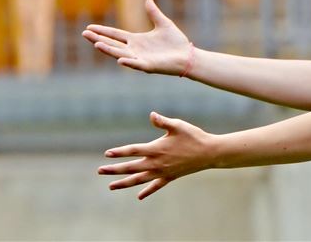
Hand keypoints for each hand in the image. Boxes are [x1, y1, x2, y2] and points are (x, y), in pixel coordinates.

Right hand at [82, 0, 192, 75]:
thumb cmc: (176, 42)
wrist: (189, 56)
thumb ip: (154, 13)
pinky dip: (128, 62)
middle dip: (98, 39)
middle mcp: (135, 50)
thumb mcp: (163, 23)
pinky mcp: (149, 66)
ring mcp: (140, 58)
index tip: (89, 27)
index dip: (102, 31)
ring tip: (96, 44)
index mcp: (136, 40)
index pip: (115, 35)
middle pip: (112, 43)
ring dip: (108, 50)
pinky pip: (137, 64)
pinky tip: (120, 59)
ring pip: (120, 53)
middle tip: (84, 34)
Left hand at [98, 112, 216, 198]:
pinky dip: (147, 191)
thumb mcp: (177, 125)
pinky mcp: (171, 177)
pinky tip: (139, 196)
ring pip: (140, 180)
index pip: (133, 151)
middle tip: (99, 171)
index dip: (119, 152)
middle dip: (115, 170)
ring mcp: (164, 172)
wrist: (211, 153)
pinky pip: (156, 186)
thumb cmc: (193, 136)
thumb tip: (151, 114)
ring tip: (111, 186)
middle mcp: (157, 163)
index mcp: (156, 149)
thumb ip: (162, 121)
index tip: (106, 154)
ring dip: (124, 183)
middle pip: (132, 168)